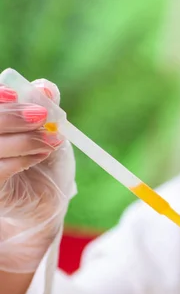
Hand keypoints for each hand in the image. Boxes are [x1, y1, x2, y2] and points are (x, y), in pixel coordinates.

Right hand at [0, 80, 75, 272]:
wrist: (45, 205)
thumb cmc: (42, 165)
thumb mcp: (48, 133)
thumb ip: (44, 107)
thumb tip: (46, 87)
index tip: (15, 93)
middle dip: (13, 116)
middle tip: (44, 116)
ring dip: (24, 139)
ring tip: (51, 141)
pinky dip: (22, 159)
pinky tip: (40, 157)